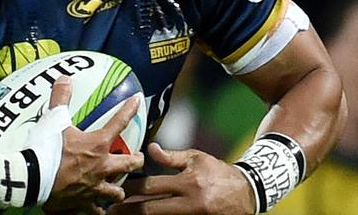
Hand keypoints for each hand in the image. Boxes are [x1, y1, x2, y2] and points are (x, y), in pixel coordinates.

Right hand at [45, 77, 144, 213]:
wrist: (32, 178)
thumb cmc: (46, 148)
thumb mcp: (54, 119)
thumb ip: (61, 98)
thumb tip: (64, 78)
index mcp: (98, 144)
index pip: (120, 122)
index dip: (130, 109)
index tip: (138, 101)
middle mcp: (102, 166)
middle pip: (130, 163)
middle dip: (136, 160)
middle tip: (137, 157)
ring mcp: (95, 186)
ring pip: (117, 191)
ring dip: (119, 187)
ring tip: (118, 185)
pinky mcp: (83, 202)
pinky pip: (96, 210)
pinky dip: (98, 209)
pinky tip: (99, 209)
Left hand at [109, 143, 254, 214]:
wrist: (248, 193)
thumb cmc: (217, 172)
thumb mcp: (196, 158)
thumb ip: (172, 157)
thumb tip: (149, 149)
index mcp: (187, 182)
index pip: (152, 186)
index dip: (131, 188)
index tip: (117, 189)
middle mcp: (190, 203)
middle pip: (151, 210)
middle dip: (128, 211)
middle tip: (110, 211)